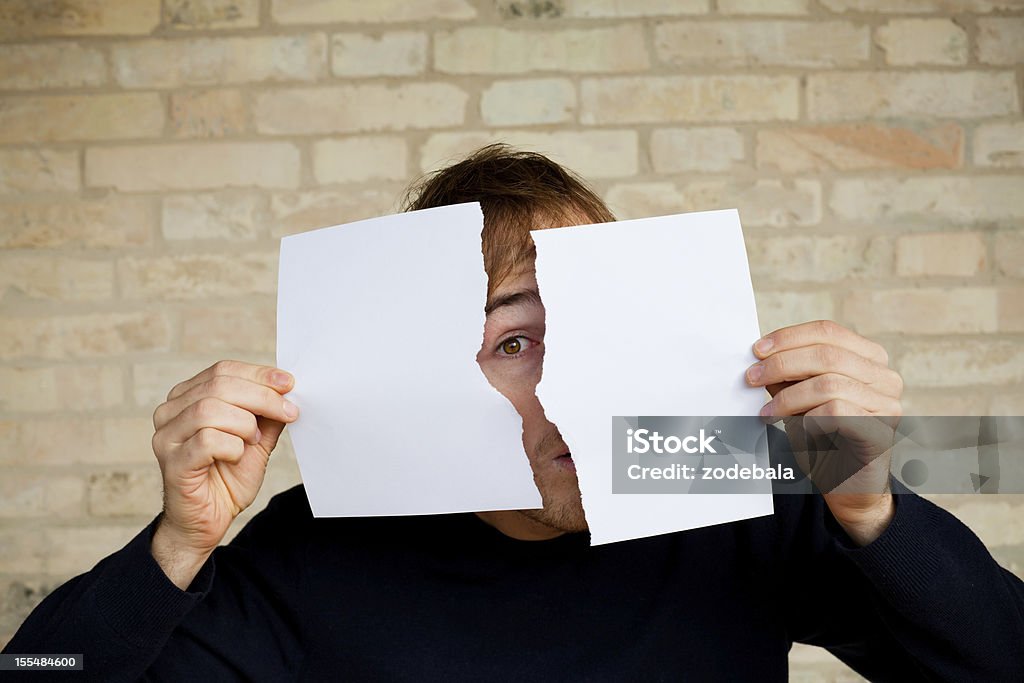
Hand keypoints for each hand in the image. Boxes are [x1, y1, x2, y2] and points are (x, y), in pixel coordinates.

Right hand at [150, 360, 298, 587]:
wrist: (208, 521)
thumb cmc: (227, 478)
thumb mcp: (256, 439)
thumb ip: (267, 414)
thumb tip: (288, 389)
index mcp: (187, 398)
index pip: (223, 370)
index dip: (259, 374)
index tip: (289, 383)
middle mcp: (170, 412)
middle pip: (219, 385)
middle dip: (262, 396)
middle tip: (289, 412)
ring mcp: (167, 436)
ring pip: (211, 409)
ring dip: (245, 424)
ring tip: (253, 441)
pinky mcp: (172, 462)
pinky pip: (207, 440)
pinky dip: (232, 446)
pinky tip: (236, 457)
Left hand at [746, 320, 902, 544]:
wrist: (846, 486)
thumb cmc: (822, 438)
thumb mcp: (800, 399)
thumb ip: (788, 375)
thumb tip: (761, 355)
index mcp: (869, 359)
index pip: (828, 332)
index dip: (789, 337)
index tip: (757, 350)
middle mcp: (885, 377)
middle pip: (827, 354)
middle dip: (782, 363)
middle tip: (752, 378)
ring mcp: (888, 404)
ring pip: (829, 383)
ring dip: (789, 397)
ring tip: (768, 412)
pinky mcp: (881, 431)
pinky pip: (837, 412)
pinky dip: (808, 418)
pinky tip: (797, 429)